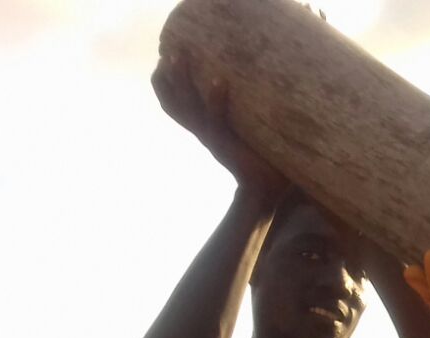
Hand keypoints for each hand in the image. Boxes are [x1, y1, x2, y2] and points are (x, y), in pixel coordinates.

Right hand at [151, 52, 288, 203]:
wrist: (265, 193)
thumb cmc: (261, 162)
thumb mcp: (244, 135)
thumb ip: (241, 116)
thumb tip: (254, 87)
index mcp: (205, 130)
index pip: (175, 106)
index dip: (164, 85)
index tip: (163, 58)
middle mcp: (203, 133)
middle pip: (173, 104)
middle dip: (167, 78)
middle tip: (166, 51)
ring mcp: (212, 138)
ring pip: (188, 107)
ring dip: (182, 80)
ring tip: (178, 56)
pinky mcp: (225, 144)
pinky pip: (216, 119)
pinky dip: (216, 99)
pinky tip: (219, 80)